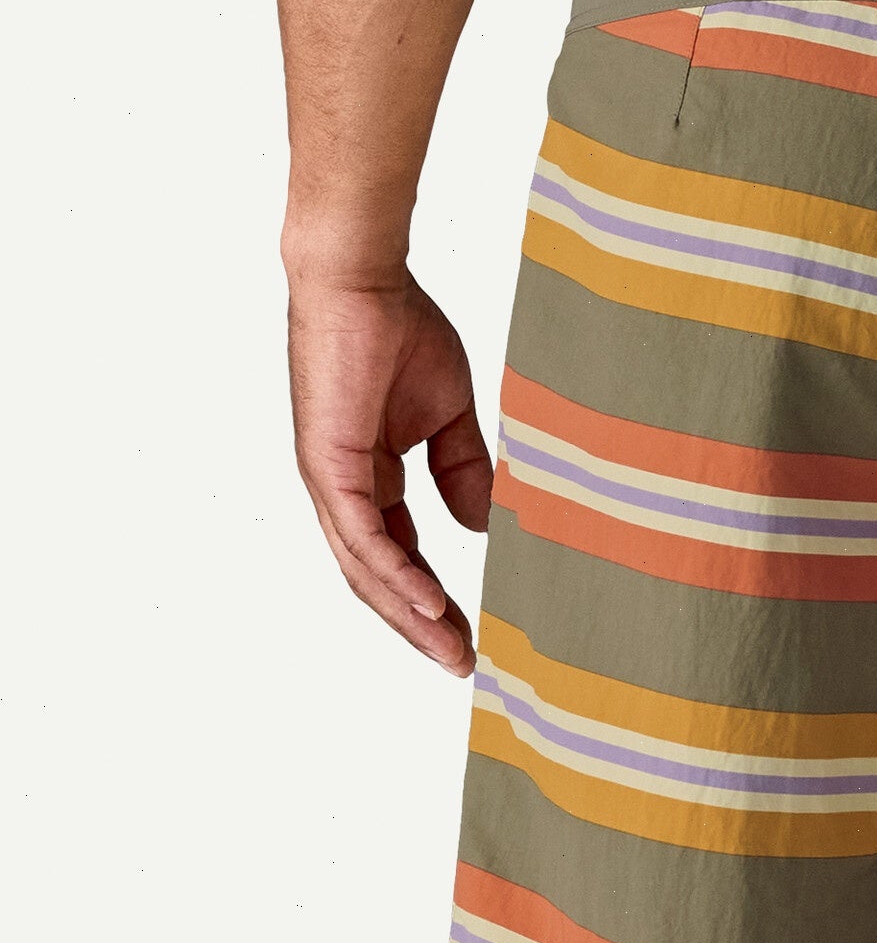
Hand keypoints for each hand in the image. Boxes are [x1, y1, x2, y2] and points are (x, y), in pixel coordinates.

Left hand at [287, 272, 493, 674]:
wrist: (364, 280)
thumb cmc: (399, 329)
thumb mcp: (449, 414)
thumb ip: (462, 469)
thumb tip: (481, 525)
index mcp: (368, 477)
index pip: (400, 554)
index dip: (433, 598)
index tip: (470, 633)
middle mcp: (342, 489)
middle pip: (378, 578)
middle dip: (420, 625)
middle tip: (461, 662)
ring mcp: (331, 481)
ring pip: (368, 569)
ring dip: (409, 615)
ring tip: (450, 650)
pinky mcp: (330, 465)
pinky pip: (364, 536)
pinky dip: (397, 573)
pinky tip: (429, 603)